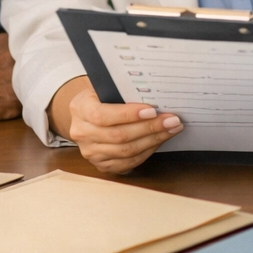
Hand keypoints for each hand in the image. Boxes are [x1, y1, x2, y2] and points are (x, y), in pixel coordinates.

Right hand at [49, 76, 182, 174]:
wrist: (88, 115)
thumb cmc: (102, 97)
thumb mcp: (105, 87)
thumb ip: (123, 90)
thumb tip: (153, 93)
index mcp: (80, 108)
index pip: (102, 115)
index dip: (128, 114)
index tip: (152, 110)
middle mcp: (81, 133)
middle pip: (118, 136)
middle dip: (150, 128)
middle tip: (172, 120)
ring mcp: (90, 152)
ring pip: (126, 151)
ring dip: (153, 140)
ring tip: (171, 129)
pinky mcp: (101, 165)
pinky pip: (128, 163)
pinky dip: (147, 152)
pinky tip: (159, 141)